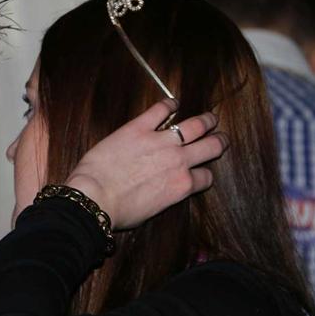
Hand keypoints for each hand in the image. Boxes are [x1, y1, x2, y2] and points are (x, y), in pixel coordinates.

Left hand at [65, 99, 227, 229]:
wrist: (95, 197)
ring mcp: (161, 141)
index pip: (206, 177)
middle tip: (220, 137)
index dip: (205, 173)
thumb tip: (162, 191)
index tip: (201, 170)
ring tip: (210, 118)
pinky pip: (160, 109)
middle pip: (212, 147)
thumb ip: (165, 197)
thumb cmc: (118, 211)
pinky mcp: (140, 127)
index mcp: (182, 186)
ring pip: (195, 125)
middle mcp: (179, 161)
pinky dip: (169, 104)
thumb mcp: (150, 212)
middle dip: (218, 141)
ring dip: (206, 120)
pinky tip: (172, 103)